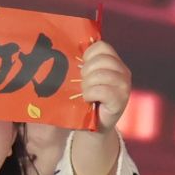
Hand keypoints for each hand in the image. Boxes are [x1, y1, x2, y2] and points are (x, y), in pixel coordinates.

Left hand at [65, 38, 133, 174]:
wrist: (93, 127)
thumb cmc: (84, 100)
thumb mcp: (81, 79)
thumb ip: (77, 65)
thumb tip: (50, 51)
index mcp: (113, 62)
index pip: (101, 46)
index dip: (87, 55)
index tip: (81, 68)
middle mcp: (123, 71)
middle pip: (102, 60)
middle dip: (86, 72)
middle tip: (82, 84)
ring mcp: (124, 86)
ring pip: (103, 75)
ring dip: (88, 84)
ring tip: (84, 93)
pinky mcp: (121, 100)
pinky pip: (103, 90)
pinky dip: (92, 94)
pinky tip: (88, 99)